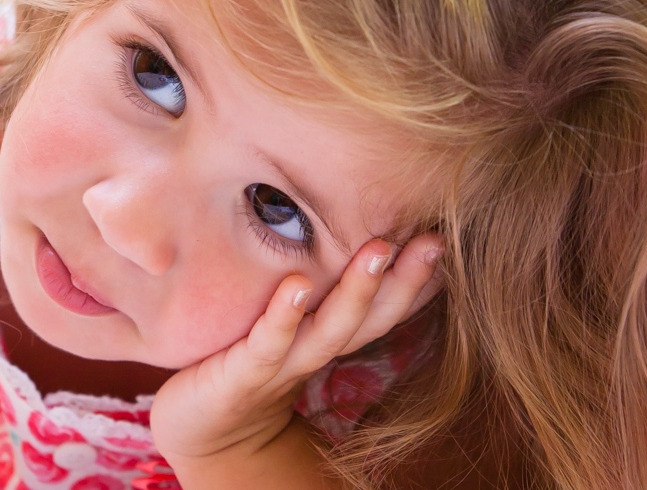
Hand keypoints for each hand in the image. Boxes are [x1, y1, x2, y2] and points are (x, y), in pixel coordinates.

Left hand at [150, 234, 442, 466]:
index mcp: (328, 334)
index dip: (417, 279)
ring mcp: (284, 363)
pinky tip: (296, 284)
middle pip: (371, 317)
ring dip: (358, 291)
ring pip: (331, 329)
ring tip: (378, 249)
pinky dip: (284, 316)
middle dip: (405, 280)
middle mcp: (316, 350)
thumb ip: (306, 282)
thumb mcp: (282, 319)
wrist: (201, 423)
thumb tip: (323, 223)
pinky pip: (269, 343)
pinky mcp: (245, 371)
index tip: (445, 237)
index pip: (383, 306)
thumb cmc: (241, 358)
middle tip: (433, 239)